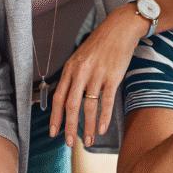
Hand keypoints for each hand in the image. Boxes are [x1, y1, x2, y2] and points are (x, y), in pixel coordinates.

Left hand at [50, 4, 146, 147]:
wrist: (119, 29)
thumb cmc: (99, 45)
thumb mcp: (79, 58)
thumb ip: (73, 77)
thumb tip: (66, 98)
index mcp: (70, 68)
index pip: (58, 97)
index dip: (55, 117)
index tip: (53, 132)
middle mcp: (81, 72)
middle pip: (70, 105)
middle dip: (68, 127)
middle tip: (68, 142)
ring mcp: (97, 75)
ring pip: (88, 107)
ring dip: (88, 127)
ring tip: (88, 141)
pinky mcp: (112, 77)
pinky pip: (106, 101)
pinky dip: (103, 117)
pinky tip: (102, 128)